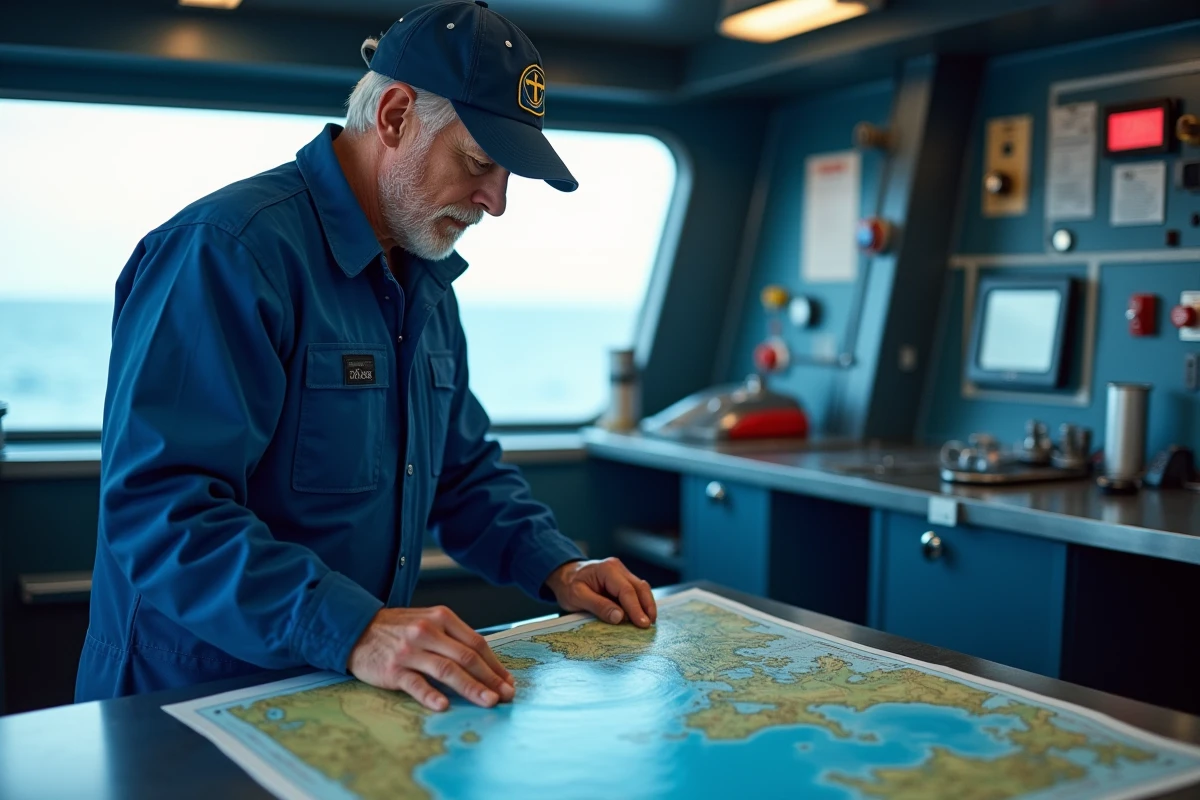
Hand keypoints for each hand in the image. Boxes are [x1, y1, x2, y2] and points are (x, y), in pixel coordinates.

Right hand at [346, 606, 514, 711]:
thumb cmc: (397, 628)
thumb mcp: (427, 621)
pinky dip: (430, 695)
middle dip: (490, 678)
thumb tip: (482, 664)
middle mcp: (428, 632)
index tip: (507, 681)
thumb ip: (452, 638)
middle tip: (506, 695)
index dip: (494, 664)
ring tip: (489, 701)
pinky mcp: (393, 669)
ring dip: (471, 688)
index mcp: (441, 618)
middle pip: (467, 657)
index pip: (476, 642)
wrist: (356, 628)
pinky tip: (443, 706)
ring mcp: (410, 650)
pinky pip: (415, 683)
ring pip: (447, 670)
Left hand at [544, 557, 657, 627]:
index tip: (643, 624)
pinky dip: (640, 604)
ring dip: (646, 605)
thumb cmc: (569, 585)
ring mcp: (622, 573)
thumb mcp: (577, 597)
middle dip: (647, 607)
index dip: (636, 609)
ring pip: (641, 588)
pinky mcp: (623, 581)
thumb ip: (599, 606)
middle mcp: (618, 568)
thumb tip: (620, 617)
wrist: (565, 575)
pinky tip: (641, 616)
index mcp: (607, 569)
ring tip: (648, 623)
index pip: (626, 590)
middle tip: (649, 626)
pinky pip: (635, 592)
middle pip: (639, 587)